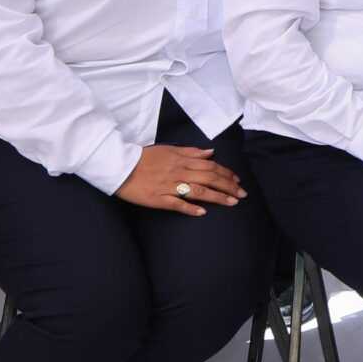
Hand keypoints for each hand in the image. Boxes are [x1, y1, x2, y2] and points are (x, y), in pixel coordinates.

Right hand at [117, 144, 246, 215]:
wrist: (120, 166)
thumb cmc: (145, 158)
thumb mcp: (169, 149)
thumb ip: (191, 152)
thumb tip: (211, 152)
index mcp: (182, 160)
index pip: (211, 166)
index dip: (226, 173)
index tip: (238, 180)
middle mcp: (179, 172)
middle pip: (209, 178)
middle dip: (228, 186)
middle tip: (242, 194)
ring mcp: (168, 186)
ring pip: (198, 191)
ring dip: (217, 197)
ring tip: (232, 202)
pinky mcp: (157, 198)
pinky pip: (176, 204)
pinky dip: (190, 208)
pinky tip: (202, 212)